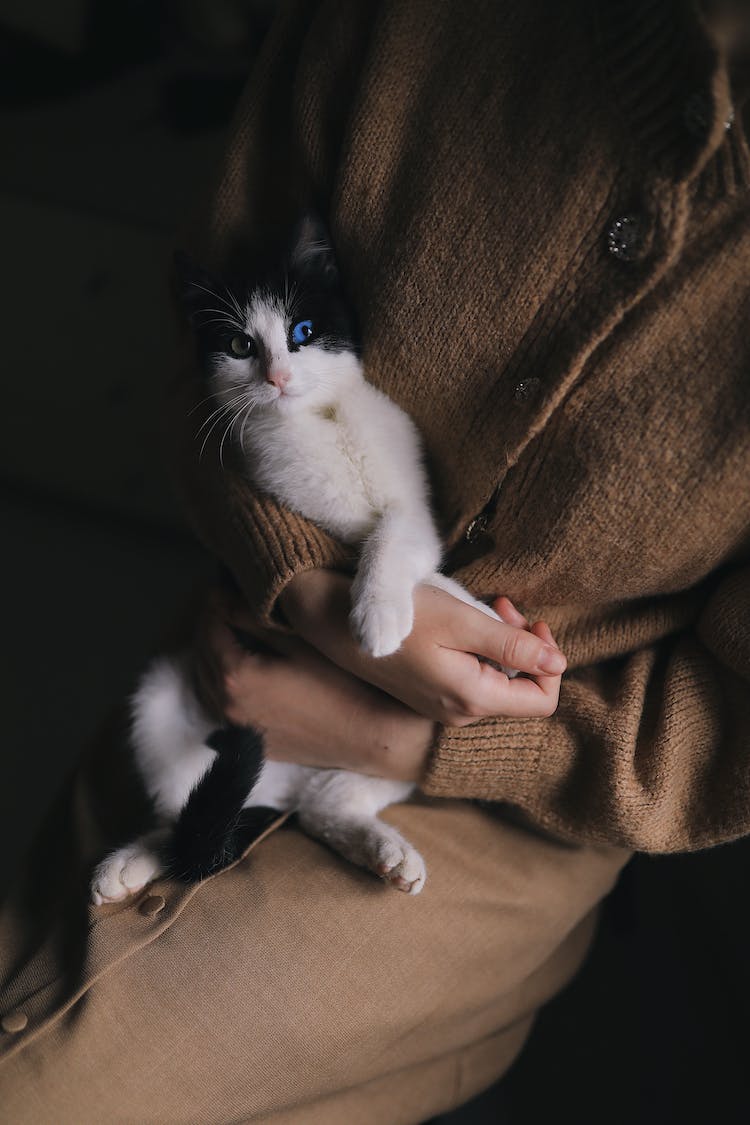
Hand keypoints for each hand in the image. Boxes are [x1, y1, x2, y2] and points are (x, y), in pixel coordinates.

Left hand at [194, 594, 435, 781]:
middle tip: (225, 604)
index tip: (223, 586)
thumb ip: (257, 617)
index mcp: (236, 676)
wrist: (371, 737)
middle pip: (202, 657)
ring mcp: (238, 731)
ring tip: (229, 634)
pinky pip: (220, 709)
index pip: (209, 629)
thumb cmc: (343, 683)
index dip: (214, 604)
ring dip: (211, 658)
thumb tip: (224, 597)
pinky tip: (237, 672)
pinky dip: (219, 686)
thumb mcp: (302, 641)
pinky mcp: (252, 745)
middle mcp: (227, 707)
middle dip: (210, 628)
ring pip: (205, 687)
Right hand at [279, 570, 565, 726]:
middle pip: (522, 689)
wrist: (342, 624)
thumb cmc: (403, 617)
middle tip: (504, 605)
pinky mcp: (431, 697)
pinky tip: (464, 624)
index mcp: (474, 699)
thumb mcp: (463, 621)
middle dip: (524, 645)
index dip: (550, 661)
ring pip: (499, 681)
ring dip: (502, 644)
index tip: (533, 623)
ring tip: (486, 607)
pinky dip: (480, 652)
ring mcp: (444, 709)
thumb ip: (513, 645)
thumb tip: (560, 663)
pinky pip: (474, 680)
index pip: (543, 700)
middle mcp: (461, 714)